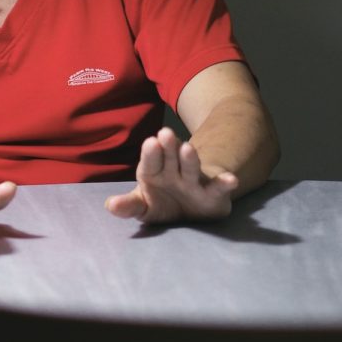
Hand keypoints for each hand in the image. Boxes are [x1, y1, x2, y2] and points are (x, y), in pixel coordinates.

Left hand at [105, 127, 237, 223]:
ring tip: (188, 148)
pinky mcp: (212, 193)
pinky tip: (231, 179)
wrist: (192, 206)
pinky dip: (225, 182)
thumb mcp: (143, 205)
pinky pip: (219, 187)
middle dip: (168, 147)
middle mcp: (174, 171)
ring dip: (190, 158)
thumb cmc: (162, 201)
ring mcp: (193, 180)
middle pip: (170, 157)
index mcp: (154, 170)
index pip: (150, 160)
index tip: (150, 141)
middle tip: (164, 134)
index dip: (150, 153)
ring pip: (191, 167)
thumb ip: (129, 205)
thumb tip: (110, 205)